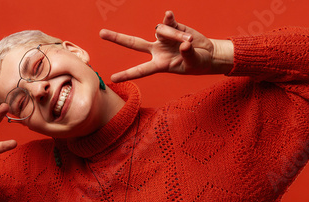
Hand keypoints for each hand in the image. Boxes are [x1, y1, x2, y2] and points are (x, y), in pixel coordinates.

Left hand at [100, 10, 233, 81]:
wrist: (208, 54)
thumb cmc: (197, 63)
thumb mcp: (194, 63)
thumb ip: (188, 55)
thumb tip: (184, 44)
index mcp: (159, 65)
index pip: (140, 70)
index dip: (127, 75)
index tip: (112, 79)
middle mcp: (157, 50)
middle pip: (134, 43)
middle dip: (117, 38)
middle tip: (101, 33)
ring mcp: (163, 37)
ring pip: (161, 31)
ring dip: (175, 35)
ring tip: (189, 41)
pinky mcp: (173, 26)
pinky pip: (168, 20)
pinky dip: (169, 18)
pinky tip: (169, 14)